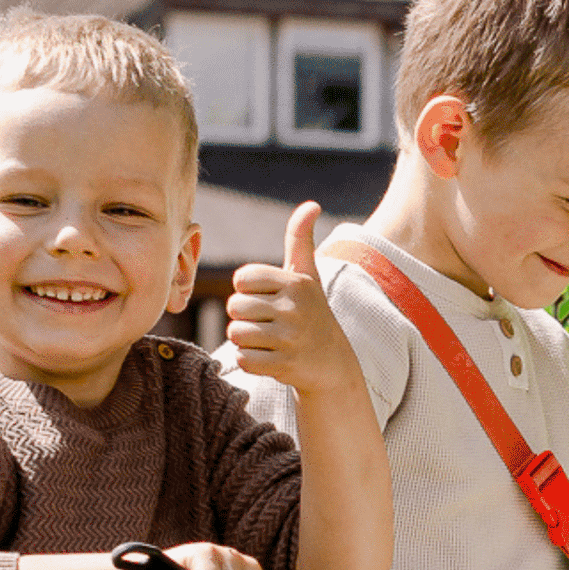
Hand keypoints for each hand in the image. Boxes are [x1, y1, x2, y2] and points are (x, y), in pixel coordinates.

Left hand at [225, 202, 359, 397]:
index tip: (268, 300)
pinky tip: (270, 359)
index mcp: (296, 283)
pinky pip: (244, 359)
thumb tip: (311, 205)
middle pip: (234, 307)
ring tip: (268, 342)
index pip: (241, 279)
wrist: (334, 365)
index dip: (247, 292)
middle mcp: (294, 308)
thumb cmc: (312, 314)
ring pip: (236, 334)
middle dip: (244, 318)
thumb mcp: (308, 277)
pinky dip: (251, 362)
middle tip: (267, 325)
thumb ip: (301, 240)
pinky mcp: (285, 365)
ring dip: (245, 341)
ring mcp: (290, 338)